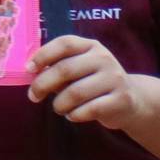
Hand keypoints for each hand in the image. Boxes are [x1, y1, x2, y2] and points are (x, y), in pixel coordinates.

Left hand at [27, 35, 147, 130]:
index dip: (43, 55)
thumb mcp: (76, 71)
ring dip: (59, 104)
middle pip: (65, 69)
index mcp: (90, 47)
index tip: (28, 69)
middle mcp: (104, 59)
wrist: (130, 100)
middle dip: (42, 85)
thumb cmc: (92, 84)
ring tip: (59, 108)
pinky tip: (73, 115)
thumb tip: (31, 74)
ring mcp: (115, 78)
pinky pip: (89, 109)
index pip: (65, 43)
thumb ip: (56, 69)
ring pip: (75, 92)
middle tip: (33, 96)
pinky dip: (74, 115)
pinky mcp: (121, 99)